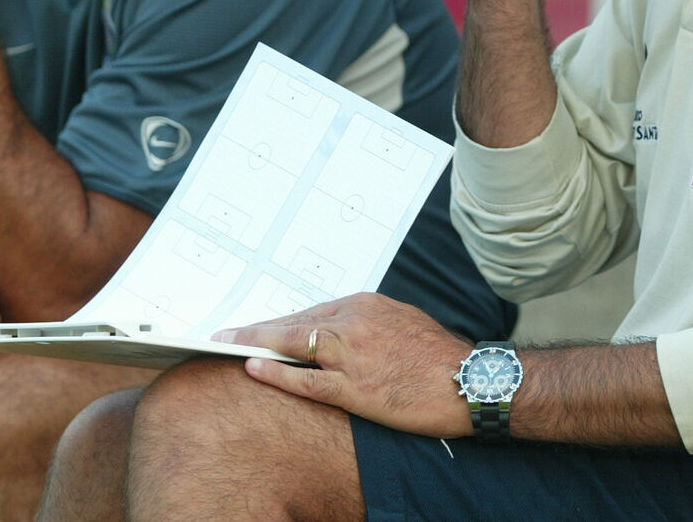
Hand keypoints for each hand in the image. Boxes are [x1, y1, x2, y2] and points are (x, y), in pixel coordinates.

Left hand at [216, 293, 474, 438]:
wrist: (468, 381)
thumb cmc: (437, 354)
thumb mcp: (400, 322)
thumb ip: (366, 324)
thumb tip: (339, 332)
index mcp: (365, 305)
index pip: (310, 312)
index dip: (278, 320)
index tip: (255, 325)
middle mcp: (353, 323)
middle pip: (294, 324)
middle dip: (257, 328)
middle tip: (225, 331)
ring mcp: (352, 355)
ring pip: (292, 345)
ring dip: (254, 344)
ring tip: (226, 345)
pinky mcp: (355, 388)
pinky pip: (306, 381)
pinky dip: (277, 374)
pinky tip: (254, 369)